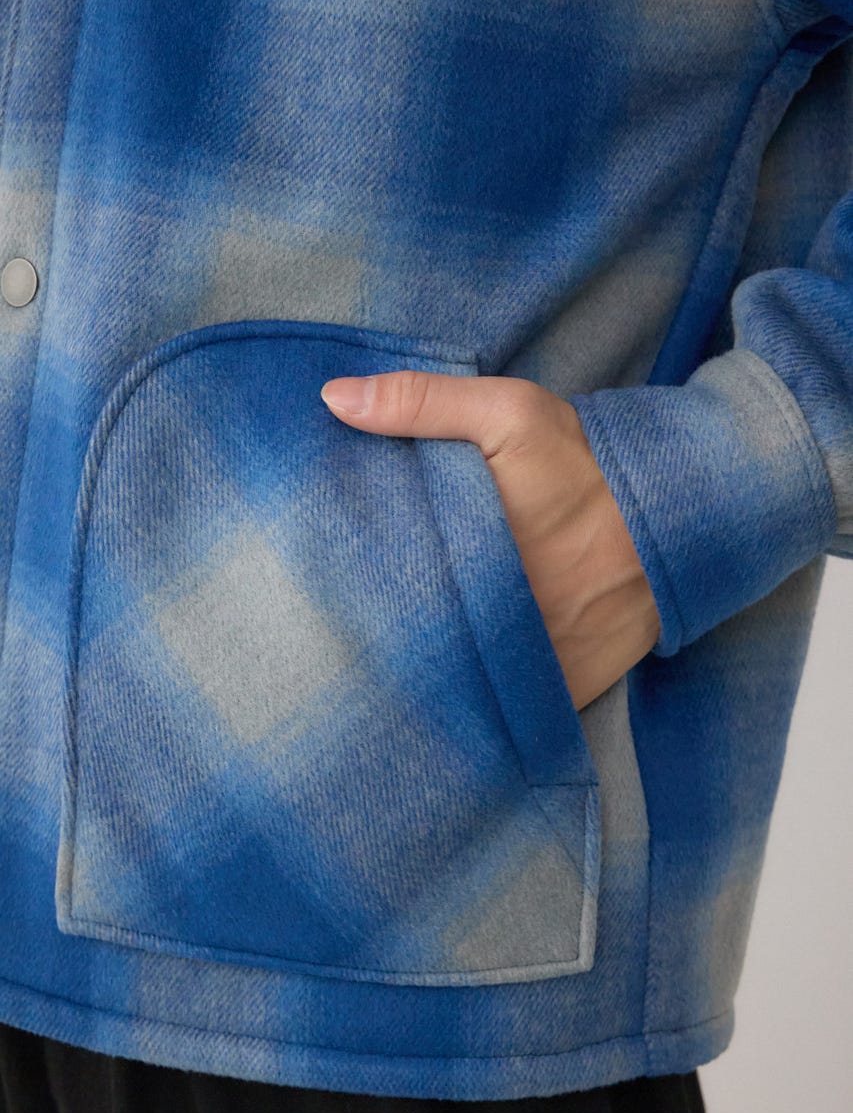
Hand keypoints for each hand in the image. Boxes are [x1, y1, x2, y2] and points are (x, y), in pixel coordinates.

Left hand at [320, 370, 660, 709]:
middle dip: (383, 637)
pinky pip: (506, 712)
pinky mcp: (565, 692)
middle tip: (350, 627)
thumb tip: (333, 400)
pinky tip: (458, 685)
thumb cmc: (588, 464)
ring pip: (456, 686)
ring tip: (395, 662)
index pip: (381, 590)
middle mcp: (495, 625)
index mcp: (466, 559)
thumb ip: (419, 403)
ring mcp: (532, 668)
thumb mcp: (508, 414)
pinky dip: (482, 703)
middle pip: (412, 646)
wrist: (684, 516)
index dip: (351, 588)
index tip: (330, 578)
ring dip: (429, 675)